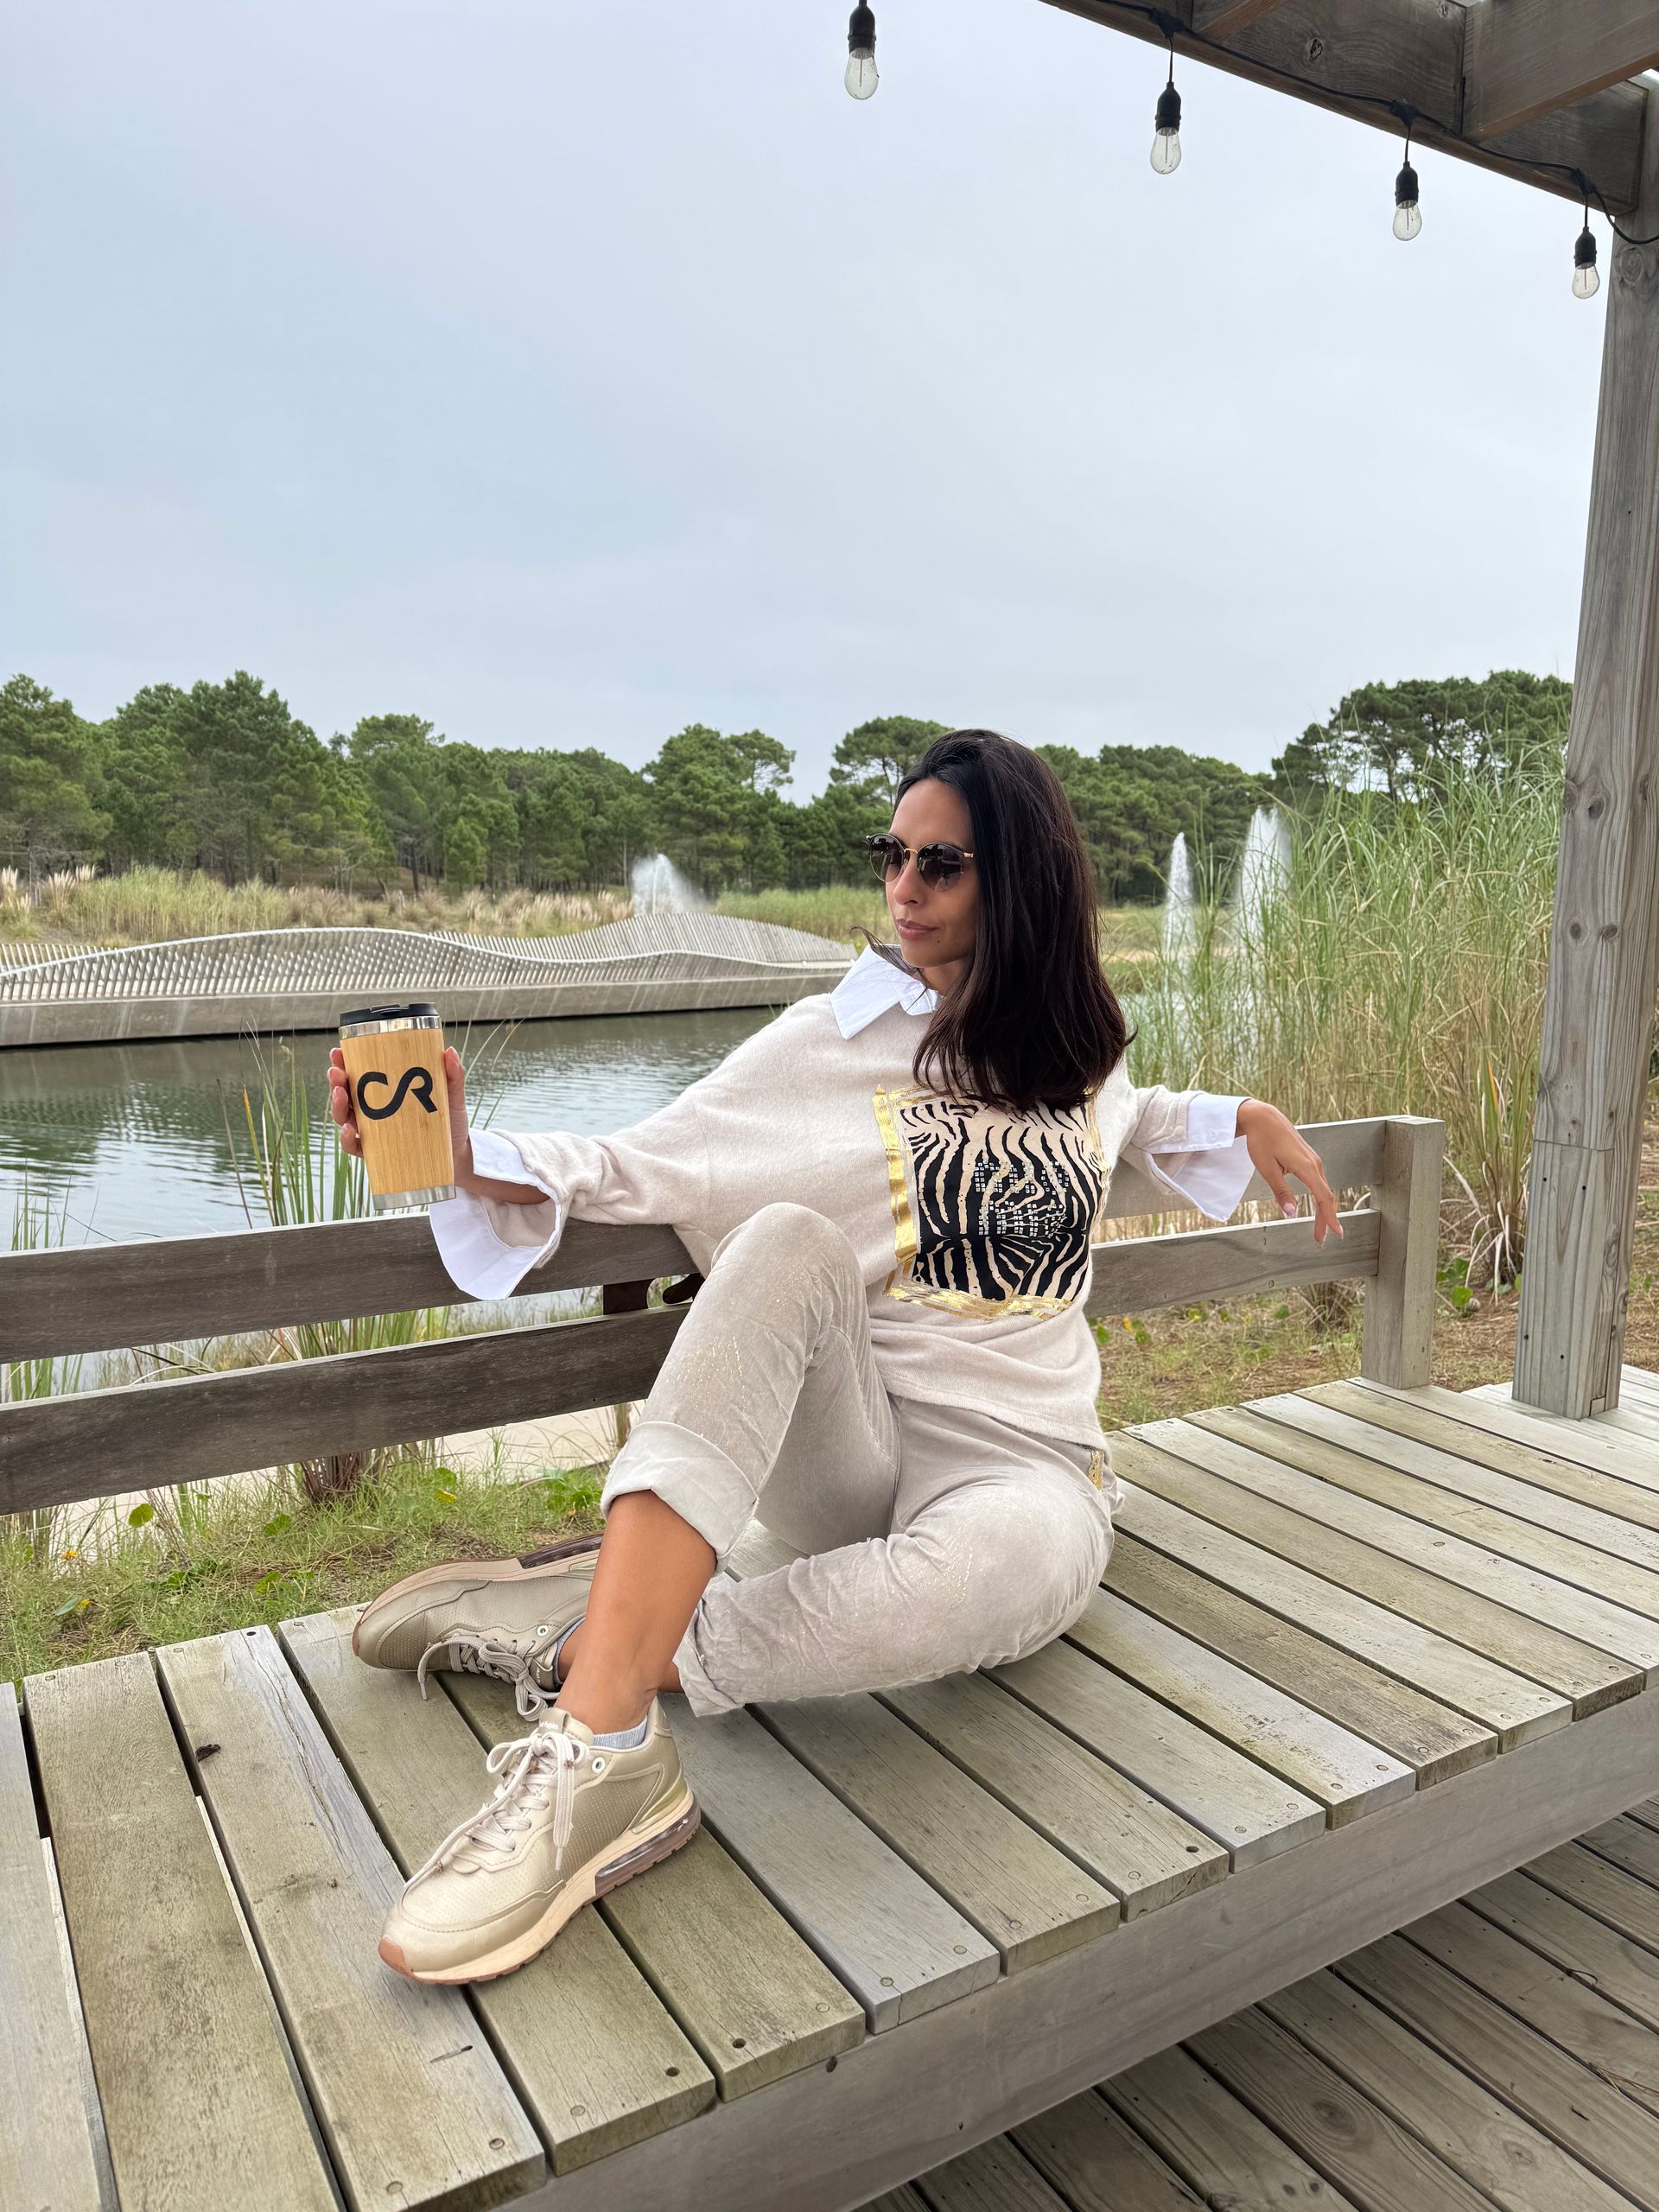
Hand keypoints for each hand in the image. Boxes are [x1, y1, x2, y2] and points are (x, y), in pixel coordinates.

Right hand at [328, 1043, 472, 1184]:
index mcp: (384, 1091)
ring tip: (340, 1095)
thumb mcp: (452, 1096)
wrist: (456, 1155)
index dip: (344, 1062)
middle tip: (337, 1072)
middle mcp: (372, 1110)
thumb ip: (452, 1075)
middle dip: (336, 1081)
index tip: (338, 1052)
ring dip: (336, 1105)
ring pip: (344, 1117)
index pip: (358, 1073)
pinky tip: (349, 1130)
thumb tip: (449, 1051)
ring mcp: (372, 1131)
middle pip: (345, 1093)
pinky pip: (354, 1146)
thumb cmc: (449, 1121)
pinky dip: (346, 1139)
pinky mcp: (375, 1152)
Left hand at [1237, 1098, 1343, 1245]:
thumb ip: (1281, 1192)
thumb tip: (1291, 1213)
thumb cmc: (1262, 1141)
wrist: (1263, 1118)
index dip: (1330, 1217)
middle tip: (1321, 1240)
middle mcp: (1314, 1163)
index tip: (1337, 1233)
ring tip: (1320, 1229)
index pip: (1323, 1197)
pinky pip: (1318, 1182)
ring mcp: (1313, 1161)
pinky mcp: (1309, 1159)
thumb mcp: (1267, 1169)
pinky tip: (1318, 1207)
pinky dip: (1319, 1198)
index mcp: (1306, 1167)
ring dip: (1322, 1210)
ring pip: (1322, 1190)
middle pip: (1324, 1196)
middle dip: (1325, 1219)